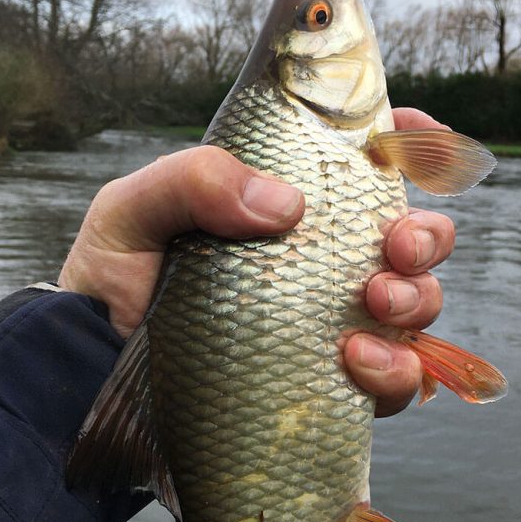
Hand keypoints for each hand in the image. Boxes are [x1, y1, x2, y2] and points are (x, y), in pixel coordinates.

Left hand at [58, 107, 454, 416]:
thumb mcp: (131, 213)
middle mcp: (316, 263)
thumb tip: (286, 206)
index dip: (404, 141)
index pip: (359, 163)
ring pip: (416, 303)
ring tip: (375, 302)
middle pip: (410, 235)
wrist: (93, 375)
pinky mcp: (330, 385)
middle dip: (426, 233)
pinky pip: (397, 380)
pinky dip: (398, 369)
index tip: (417, 136)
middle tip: (397, 245)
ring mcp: (328, 324)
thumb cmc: (110, 284)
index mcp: (278, 204)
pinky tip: (357, 360)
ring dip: (418, 297)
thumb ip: (193, 181)